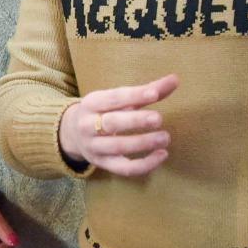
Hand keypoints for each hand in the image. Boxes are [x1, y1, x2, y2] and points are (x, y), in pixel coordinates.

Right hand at [58, 73, 179, 177]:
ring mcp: (94, 147)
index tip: (154, 94)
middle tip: (158, 119)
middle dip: (136, 121)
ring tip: (165, 138)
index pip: (114, 98)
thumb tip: (175, 79)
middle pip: (112, 123)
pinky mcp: (103, 164)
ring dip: (143, 143)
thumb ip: (146, 91)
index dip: (134, 96)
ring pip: (118, 147)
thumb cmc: (104, 112)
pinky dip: (145, 164)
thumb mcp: (117, 99)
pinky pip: (124, 168)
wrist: (73, 134)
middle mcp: (88, 125)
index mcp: (92, 103)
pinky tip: (162, 155)